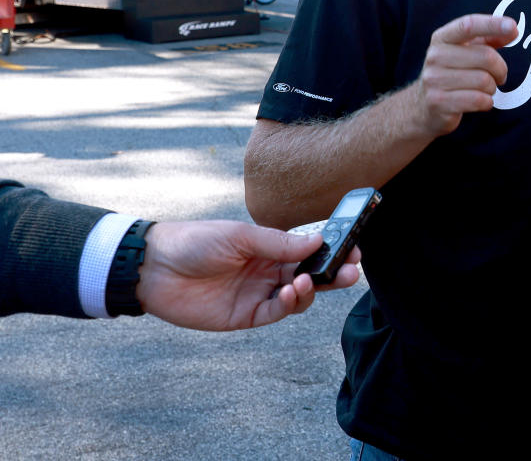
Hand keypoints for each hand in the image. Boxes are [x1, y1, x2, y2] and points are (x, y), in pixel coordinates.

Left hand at [135, 221, 361, 330]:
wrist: (153, 267)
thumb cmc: (195, 241)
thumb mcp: (240, 236)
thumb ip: (279, 243)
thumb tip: (318, 242)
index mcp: (269, 247)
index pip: (309, 250)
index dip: (332, 250)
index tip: (353, 248)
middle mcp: (268, 271)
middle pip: (310, 274)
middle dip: (333, 273)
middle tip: (350, 271)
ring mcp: (257, 294)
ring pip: (298, 297)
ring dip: (310, 289)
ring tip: (307, 280)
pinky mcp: (244, 316)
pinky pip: (275, 313)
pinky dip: (289, 305)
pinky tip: (291, 293)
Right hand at [403, 14, 518, 138]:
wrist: (422, 106)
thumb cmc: (452, 74)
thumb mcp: (465, 51)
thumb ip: (488, 39)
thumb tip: (512, 30)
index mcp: (442, 38)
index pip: (468, 25)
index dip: (492, 24)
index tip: (513, 26)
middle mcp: (435, 56)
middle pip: (486, 57)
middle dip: (500, 69)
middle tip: (499, 76)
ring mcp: (434, 79)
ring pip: (484, 81)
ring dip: (492, 88)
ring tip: (485, 89)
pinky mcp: (438, 102)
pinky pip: (478, 100)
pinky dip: (487, 102)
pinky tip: (481, 101)